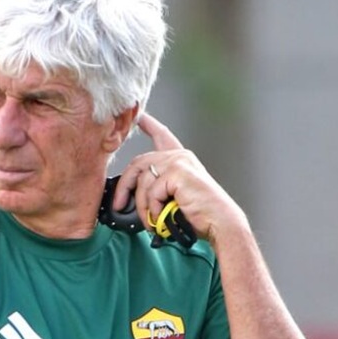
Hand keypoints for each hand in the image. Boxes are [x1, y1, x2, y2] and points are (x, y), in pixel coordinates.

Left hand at [111, 112, 248, 244]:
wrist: (219, 221)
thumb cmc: (200, 213)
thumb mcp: (175, 195)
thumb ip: (158, 187)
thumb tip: (131, 196)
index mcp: (180, 160)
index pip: (162, 135)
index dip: (148, 125)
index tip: (139, 117)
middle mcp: (179, 156)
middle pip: (138, 163)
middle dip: (124, 186)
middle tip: (119, 204)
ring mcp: (178, 162)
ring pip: (143, 182)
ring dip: (142, 206)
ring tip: (150, 220)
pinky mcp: (178, 173)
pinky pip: (152, 192)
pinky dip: (152, 209)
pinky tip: (160, 217)